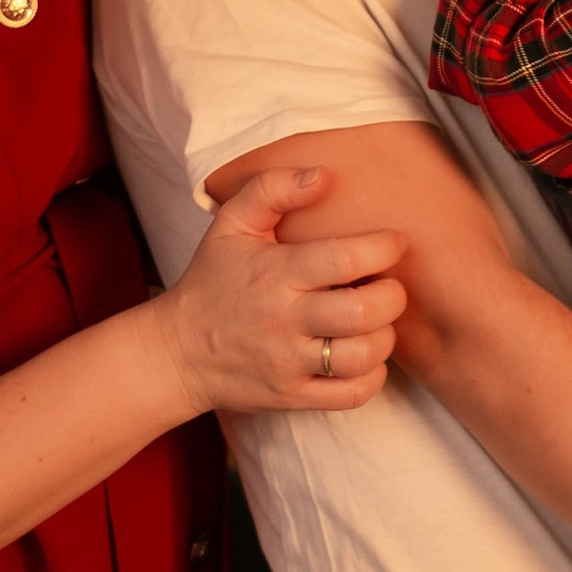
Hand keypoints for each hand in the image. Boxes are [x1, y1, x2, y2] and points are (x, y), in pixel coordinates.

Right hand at [155, 165, 406, 418]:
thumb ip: (273, 189)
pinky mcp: (294, 396)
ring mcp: (290, 363)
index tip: (394, 242)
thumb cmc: (213, 281)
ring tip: (376, 321)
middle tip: (388, 285)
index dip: (383, 248)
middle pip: (364, 311)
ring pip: (363, 356)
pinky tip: (363, 354)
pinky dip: (372, 375)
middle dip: (392, 295)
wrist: (177, 352)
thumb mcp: (231, 224)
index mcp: (276, 273)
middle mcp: (285, 320)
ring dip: (385, 336)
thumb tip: (324, 175)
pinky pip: (353, 394)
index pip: (345, 259)